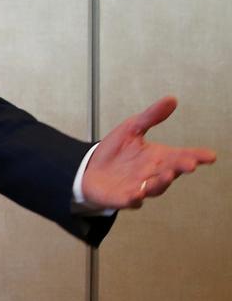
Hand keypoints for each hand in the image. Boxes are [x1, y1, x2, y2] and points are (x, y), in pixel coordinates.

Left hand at [82, 96, 215, 208]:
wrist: (89, 169)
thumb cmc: (115, 151)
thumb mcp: (132, 128)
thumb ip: (151, 116)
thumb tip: (171, 99)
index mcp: (158, 157)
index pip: (181, 156)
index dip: (197, 156)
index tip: (210, 156)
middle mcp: (153, 174)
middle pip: (171, 172)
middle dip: (180, 168)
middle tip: (189, 164)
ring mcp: (139, 187)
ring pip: (155, 188)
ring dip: (161, 183)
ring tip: (167, 175)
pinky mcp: (121, 197)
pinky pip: (130, 200)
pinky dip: (135, 198)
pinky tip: (137, 194)